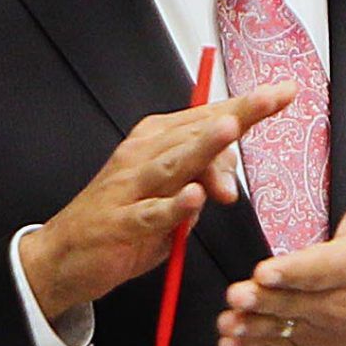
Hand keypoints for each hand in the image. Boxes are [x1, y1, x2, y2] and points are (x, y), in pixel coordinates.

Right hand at [20, 80, 296, 319]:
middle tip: (270, 100)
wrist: (64, 254)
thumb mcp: (171, 198)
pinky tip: (193, 197)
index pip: (209, 116)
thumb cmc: (122, 217)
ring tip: (231, 128)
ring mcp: (131, 186)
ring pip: (175, 160)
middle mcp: (143, 153)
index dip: (247, 104)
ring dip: (204, 144)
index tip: (282, 92)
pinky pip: (152, 213)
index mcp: (157, 139)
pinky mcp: (121, 222)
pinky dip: (173, 206)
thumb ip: (202, 185)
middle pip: (197, 129)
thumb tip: (229, 183)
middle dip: (238, 115)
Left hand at [217, 125, 345, 345]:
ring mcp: (323, 326)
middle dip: (265, 298)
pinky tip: (230, 345)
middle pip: (297, 299)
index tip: (267, 270)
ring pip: (283, 326)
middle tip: (237, 294)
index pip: (324, 268)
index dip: (295, 270)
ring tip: (228, 322)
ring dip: (253, 325)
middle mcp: (340, 300)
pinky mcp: (310, 343)